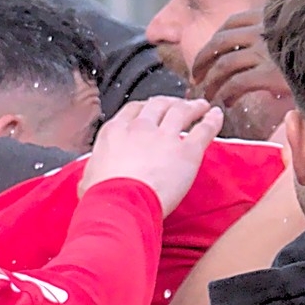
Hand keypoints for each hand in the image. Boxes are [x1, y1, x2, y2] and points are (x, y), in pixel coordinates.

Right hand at [80, 97, 223, 215]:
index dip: (145, 107)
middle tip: (178, 104)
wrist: (121, 202)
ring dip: (193, 106)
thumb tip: (87, 181)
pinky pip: (203, 130)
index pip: (133, 110)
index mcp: (115, 132)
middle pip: (158, 105)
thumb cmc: (102, 196)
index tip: (152, 108)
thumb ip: (92, 173)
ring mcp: (165, 137)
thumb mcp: (87, 180)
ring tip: (202, 105)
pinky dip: (212, 120)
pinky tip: (217, 115)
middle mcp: (140, 128)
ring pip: (182, 112)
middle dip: (169, 102)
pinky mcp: (187, 151)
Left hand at [189, 6, 296, 141]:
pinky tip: (226, 102)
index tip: (209, 53)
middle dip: (203, 60)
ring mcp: (265, 51)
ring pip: (223, 64)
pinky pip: (236, 83)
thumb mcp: (300, 31)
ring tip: (207, 95)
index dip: (215, 40)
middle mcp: (263, 30)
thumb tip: (270, 45)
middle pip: (219, 42)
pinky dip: (226, 94)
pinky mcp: (269, 73)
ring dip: (210, 82)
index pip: (232, 23)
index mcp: (269, 16)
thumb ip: (282, 33)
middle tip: (197, 76)